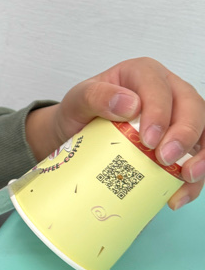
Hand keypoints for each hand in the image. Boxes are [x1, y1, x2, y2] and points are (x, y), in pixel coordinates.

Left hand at [25, 57, 204, 209]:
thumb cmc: (83, 111)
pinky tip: (178, 195)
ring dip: (202, 156)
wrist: (78, 133)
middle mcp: (169, 91)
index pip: (158, 87)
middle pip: (192, 107)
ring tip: (186, 177)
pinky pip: (198, 158)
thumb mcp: (78, 99)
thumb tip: (129, 104)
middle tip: (164, 158)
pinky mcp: (183, 143)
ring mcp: (180, 117)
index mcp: (144, 74)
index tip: (148, 139)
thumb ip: (97, 96)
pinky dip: (193, 180)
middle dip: (184, 134)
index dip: (159, 112)